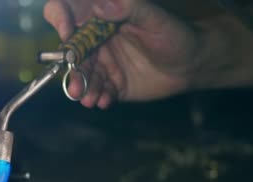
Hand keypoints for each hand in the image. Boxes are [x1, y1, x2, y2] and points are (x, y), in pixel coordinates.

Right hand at [44, 0, 202, 108]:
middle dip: (71, 69)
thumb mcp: (155, 18)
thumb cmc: (175, 34)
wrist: (191, 65)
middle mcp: (96, 40)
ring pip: (82, 75)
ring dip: (82, 88)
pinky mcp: (111, 83)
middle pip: (71, 52)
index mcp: (101, 18)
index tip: (66, 34)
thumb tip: (101, 6)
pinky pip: (97, 91)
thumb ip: (130, 8)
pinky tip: (105, 101)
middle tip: (76, 87)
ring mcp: (102, 63)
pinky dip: (98, 97)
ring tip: (91, 99)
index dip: (60, 19)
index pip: (68, 11)